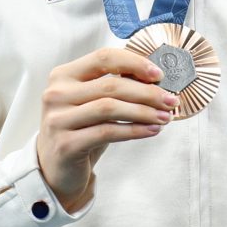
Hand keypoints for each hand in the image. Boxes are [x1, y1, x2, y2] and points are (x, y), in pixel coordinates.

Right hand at [35, 46, 174, 210]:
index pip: (103, 58)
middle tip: (170, 100)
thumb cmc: (81, 130)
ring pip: (109, 108)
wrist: (56, 168)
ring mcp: (58, 119)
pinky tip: (151, 131)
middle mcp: (56, 94)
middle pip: (110, 85)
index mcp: (63, 75)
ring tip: (165, 117)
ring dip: (144, 111)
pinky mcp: (65, 144)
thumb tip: (155, 80)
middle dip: (147, 92)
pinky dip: (134, 130)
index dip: (134, 63)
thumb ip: (116, 86)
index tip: (158, 74)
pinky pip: (107, 132)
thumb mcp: (94, 103)